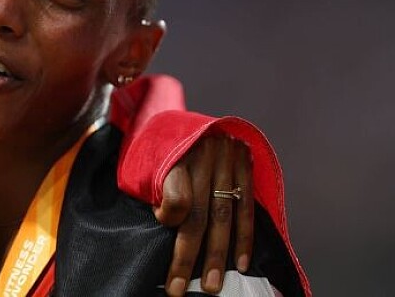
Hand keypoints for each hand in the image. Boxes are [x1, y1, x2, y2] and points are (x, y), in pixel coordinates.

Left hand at [154, 134, 252, 295]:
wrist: (188, 115)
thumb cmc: (161, 146)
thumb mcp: (147, 159)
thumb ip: (157, 189)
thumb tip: (166, 223)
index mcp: (175, 150)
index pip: (175, 194)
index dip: (168, 216)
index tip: (161, 223)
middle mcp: (205, 154)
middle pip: (198, 212)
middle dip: (190, 254)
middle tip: (180, 287)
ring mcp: (228, 158)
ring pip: (224, 215)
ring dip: (219, 254)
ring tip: (214, 284)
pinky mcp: (246, 163)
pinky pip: (247, 207)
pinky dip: (244, 237)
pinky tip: (240, 263)